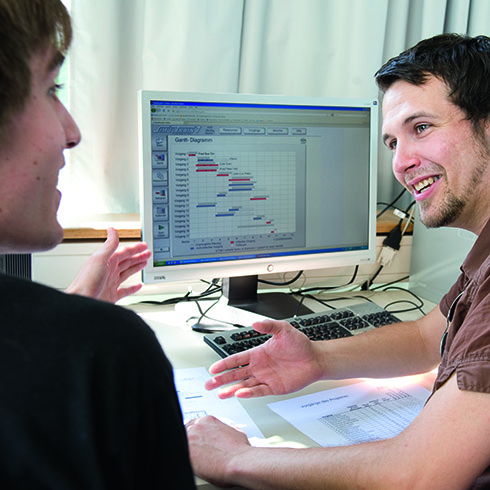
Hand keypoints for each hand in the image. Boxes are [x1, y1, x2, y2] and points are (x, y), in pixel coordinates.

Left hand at [66, 227, 150, 302]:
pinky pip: (125, 290)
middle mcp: (109, 271)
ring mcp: (110, 283)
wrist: (80, 301)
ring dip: (136, 267)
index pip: (124, 252)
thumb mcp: (100, 259)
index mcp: (107, 261)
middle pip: (127, 261)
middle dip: (138, 256)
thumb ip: (109, 245)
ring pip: (127, 273)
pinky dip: (133, 288)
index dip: (135, 248)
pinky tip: (138, 286)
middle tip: (147, 253)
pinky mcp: (112, 296)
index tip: (144, 245)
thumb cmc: (87, 281)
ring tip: (144, 263)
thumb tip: (112, 230)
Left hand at [186, 416, 250, 486]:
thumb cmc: (240, 450)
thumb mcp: (235, 432)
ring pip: (183, 441)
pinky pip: (182, 454)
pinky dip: (188, 459)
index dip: (196, 434)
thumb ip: (224, 430)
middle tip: (196, 449)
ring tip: (197, 458)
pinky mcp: (188, 453)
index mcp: (208, 420)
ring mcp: (191, 438)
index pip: (195, 424)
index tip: (197, 440)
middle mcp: (198, 426)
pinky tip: (194, 464)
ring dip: (188, 448)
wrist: (239, 461)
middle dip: (190, 440)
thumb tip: (224, 435)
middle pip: (186, 430)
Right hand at [205, 319, 324, 398]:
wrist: (315, 358)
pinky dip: (249, 393)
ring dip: (231, 389)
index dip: (224, 364)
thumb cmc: (300, 344)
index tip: (213, 369)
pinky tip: (240, 394)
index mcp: (258, 353)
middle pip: (236, 374)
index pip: (236, 359)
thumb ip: (268, 326)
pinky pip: (259, 391)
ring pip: (244, 385)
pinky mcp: (274, 387)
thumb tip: (255, 323)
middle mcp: (259, 367)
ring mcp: (265, 378)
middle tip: (209, 384)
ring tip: (220, 394)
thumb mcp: (283, 330)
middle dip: (221, 379)